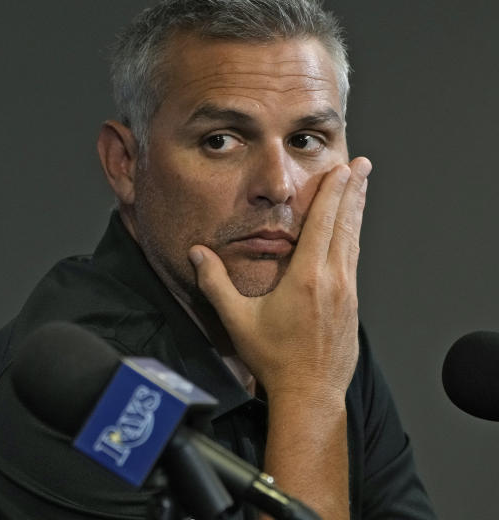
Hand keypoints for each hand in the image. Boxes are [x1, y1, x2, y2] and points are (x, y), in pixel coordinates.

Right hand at [188, 157, 371, 402]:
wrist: (309, 394)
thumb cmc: (272, 359)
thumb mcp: (237, 320)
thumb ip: (215, 283)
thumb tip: (196, 253)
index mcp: (307, 278)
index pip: (322, 224)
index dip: (332, 192)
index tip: (340, 169)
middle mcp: (333, 281)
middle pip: (346, 225)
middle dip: (353, 191)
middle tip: (361, 164)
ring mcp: (347, 293)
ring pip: (353, 241)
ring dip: (356, 211)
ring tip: (360, 188)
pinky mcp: (351, 306)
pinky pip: (353, 260)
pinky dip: (352, 237)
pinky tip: (351, 233)